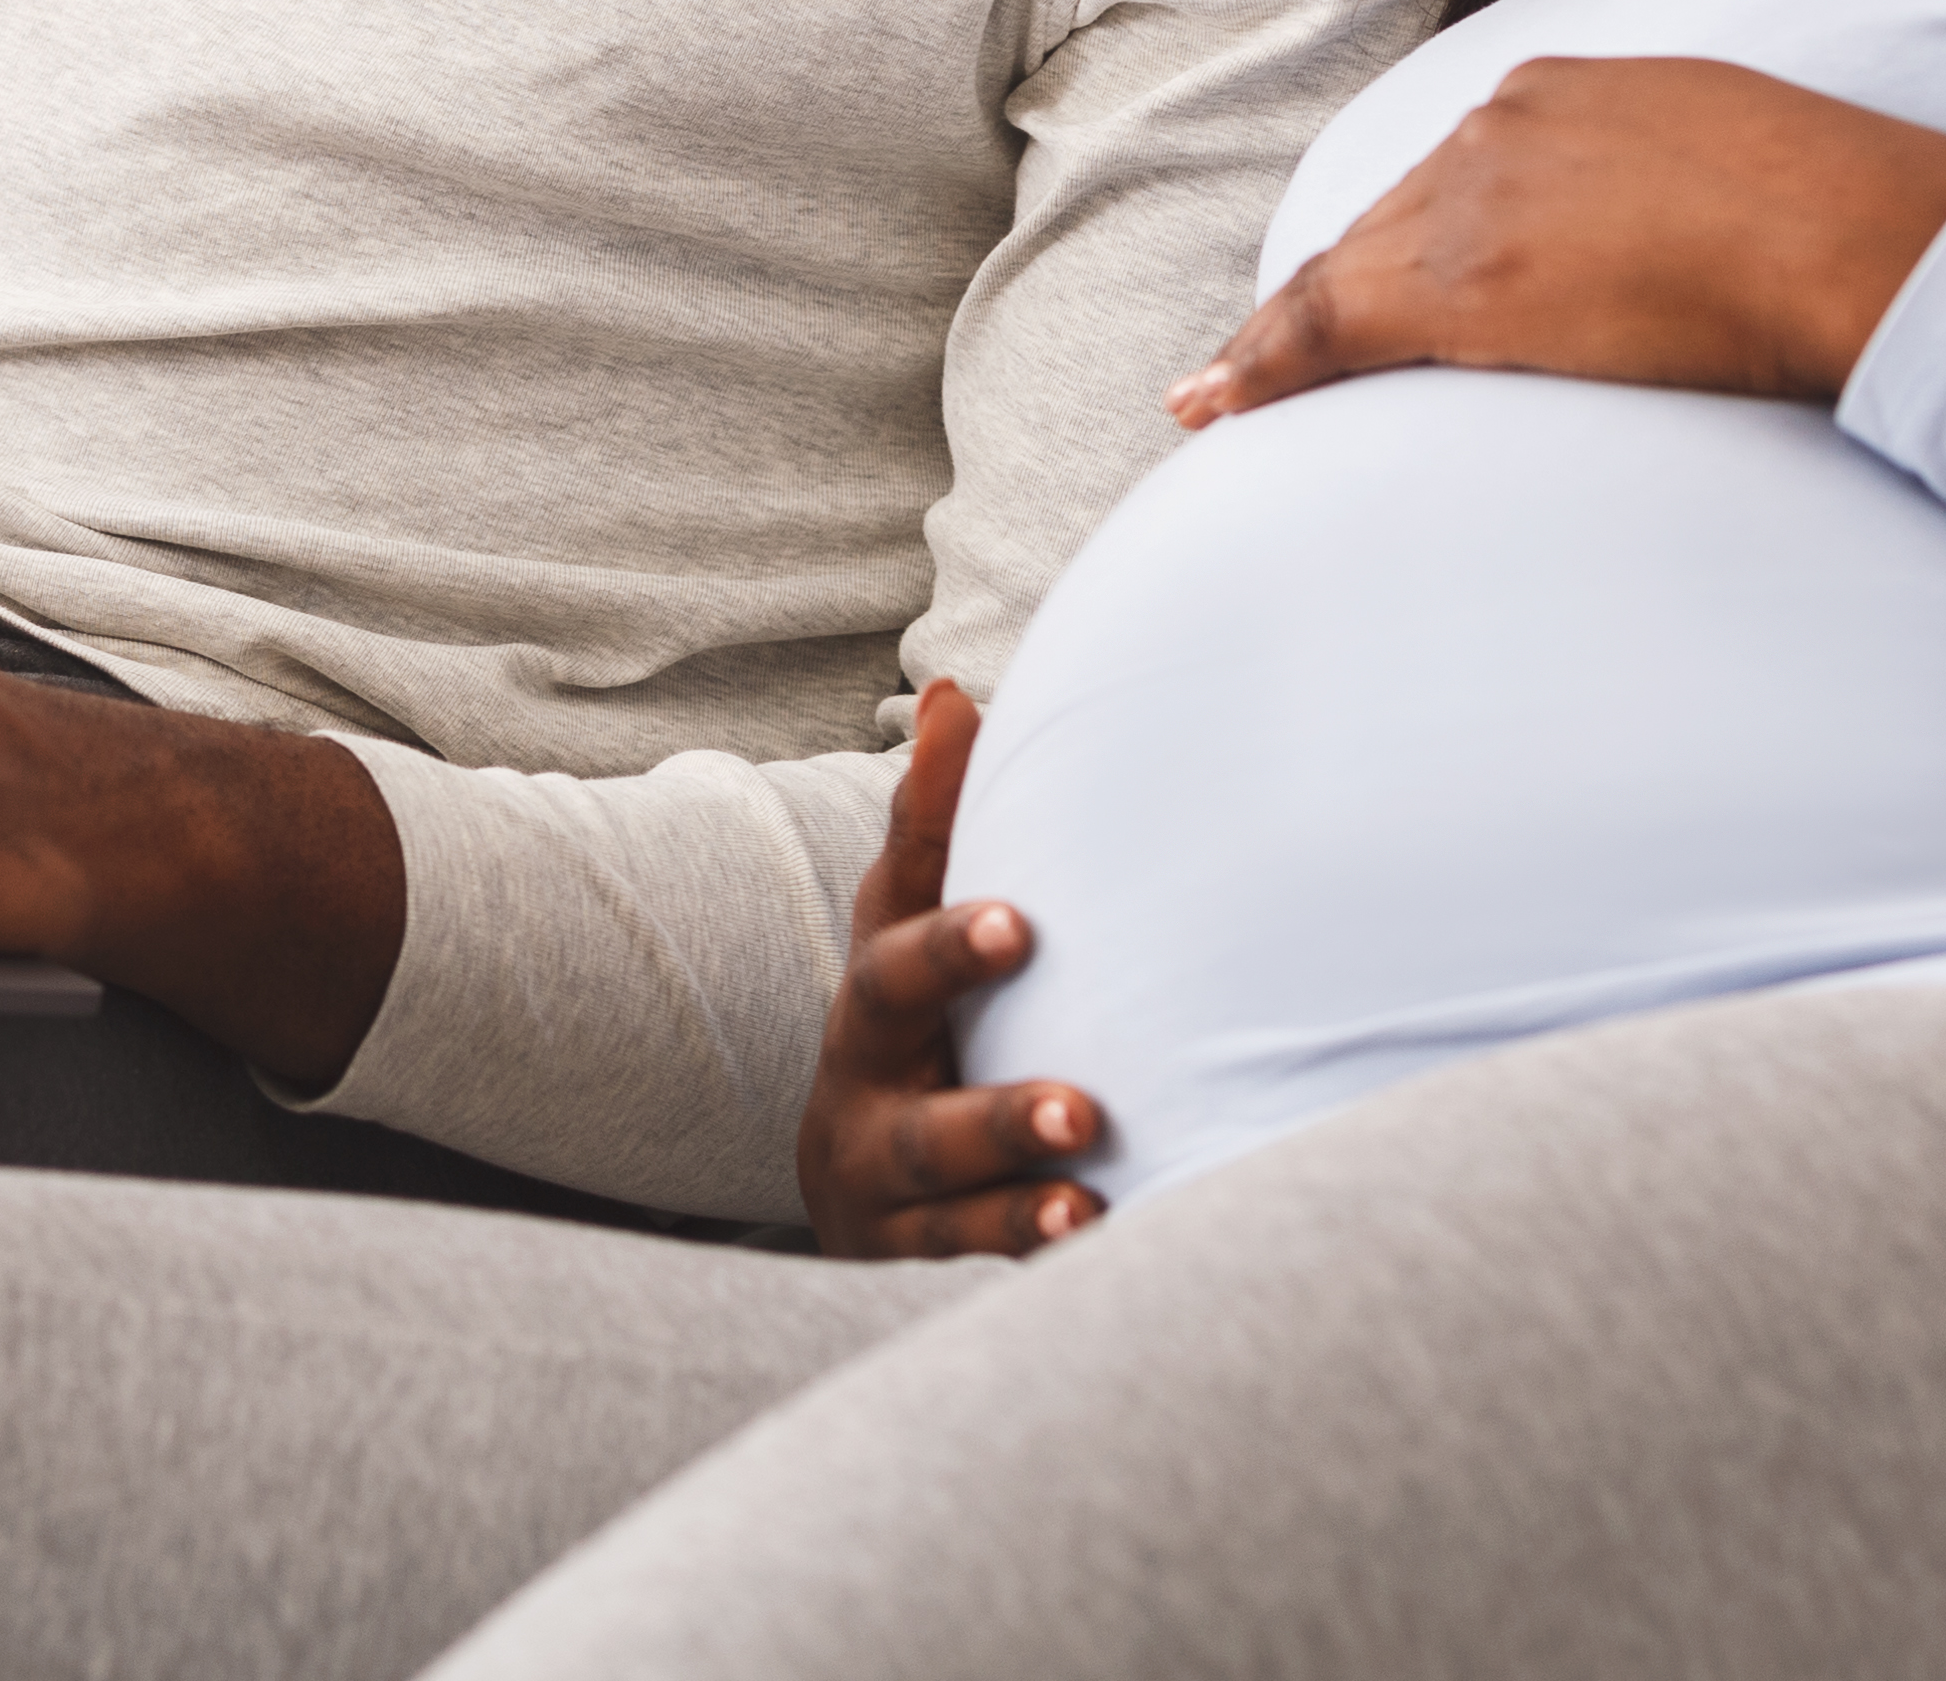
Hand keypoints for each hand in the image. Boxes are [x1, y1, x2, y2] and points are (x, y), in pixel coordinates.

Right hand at [799, 681, 1105, 1260]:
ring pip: (933, 1160)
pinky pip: (958, 1251)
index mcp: (879, 973)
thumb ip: (940, 826)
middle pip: (891, 1011)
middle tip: (1040, 983)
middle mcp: (861, 1060)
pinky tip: (1089, 1233)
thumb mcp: (917, 930)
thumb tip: (952, 695)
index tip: (1017, 906)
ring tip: (1082, 1152)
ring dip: (1007, 1153)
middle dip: (953, 975)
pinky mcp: (901, 1249)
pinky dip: (1018, 1243)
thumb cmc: (916, 1031)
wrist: (855, 1189)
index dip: (940, 878)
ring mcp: (875, 1163)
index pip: (899, 904)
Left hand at [1170, 55, 1945, 427]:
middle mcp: (1504, 125)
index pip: (1459, 178)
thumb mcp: (1751, 164)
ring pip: (1351, 275)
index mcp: (1573, 91)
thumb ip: (1679, 189)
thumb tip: (1686, 243)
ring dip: (1284, 338)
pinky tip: (1219, 401)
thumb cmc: (1859, 219)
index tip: (1370, 275)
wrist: (1870, 239)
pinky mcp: (1471, 283)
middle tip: (1266, 353)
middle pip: (1389, 224)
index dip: (1406, 237)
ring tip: (1221, 392)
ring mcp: (1479, 199)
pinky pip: (1335, 326)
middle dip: (1333, 290)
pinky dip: (1268, 365)